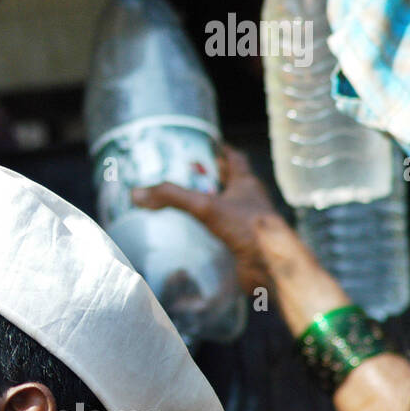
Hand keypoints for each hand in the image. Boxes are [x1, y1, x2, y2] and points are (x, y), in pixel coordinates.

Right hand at [131, 145, 283, 293]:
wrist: (271, 266)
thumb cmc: (247, 227)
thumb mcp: (205, 206)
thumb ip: (172, 197)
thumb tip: (138, 193)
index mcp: (246, 183)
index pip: (234, 159)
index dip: (220, 150)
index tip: (205, 144)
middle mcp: (248, 200)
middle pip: (228, 182)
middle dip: (209, 177)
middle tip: (185, 173)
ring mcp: (246, 222)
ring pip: (225, 207)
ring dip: (208, 203)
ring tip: (183, 201)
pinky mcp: (242, 244)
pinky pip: (222, 230)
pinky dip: (208, 228)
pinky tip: (192, 232)